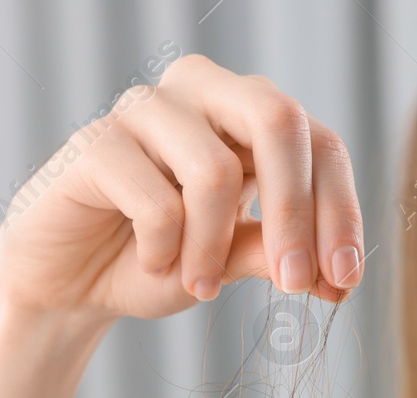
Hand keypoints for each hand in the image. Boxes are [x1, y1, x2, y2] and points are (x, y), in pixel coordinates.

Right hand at [0, 55, 363, 322]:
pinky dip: (165, 249)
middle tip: (295, 283)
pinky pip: (157, 201)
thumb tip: (338, 277)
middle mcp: (203, 95)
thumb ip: (281, 254)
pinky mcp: (97, 142)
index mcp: (249, 116)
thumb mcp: (234, 262)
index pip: (320, 144)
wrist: (72, 282)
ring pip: (214, 170)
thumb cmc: (162, 260)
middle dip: (297, 212)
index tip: (344, 282)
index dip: (341, 213)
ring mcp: (147, 110)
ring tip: (199, 284)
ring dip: (214, 249)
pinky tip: (151, 262)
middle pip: (278, 118)